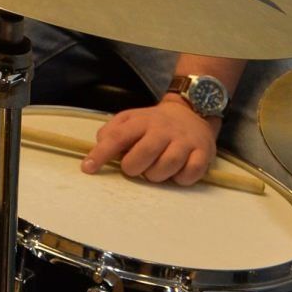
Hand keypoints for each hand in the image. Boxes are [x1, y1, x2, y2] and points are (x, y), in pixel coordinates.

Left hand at [84, 96, 220, 185]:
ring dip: (156, 176)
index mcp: (141, 121)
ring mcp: (184, 141)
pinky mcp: (203, 153)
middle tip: (134, 168)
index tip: (88, 168)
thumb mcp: (131, 120)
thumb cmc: (154, 123)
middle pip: (143, 154)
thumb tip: (99, 146)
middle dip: (133, 168)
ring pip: (167, 166)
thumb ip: (112, 131)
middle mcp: (163, 130)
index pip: (117, 137)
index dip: (101, 153)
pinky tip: (176, 173)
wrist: (192, 112)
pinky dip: (181, 178)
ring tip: (155, 171)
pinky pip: (190, 173)